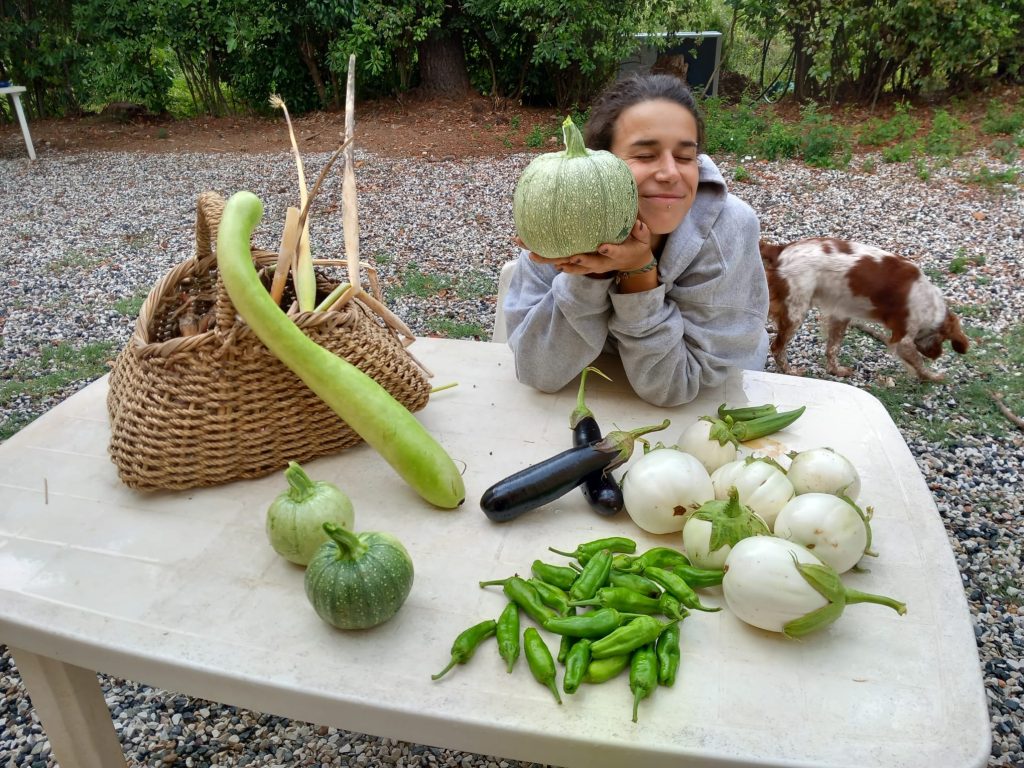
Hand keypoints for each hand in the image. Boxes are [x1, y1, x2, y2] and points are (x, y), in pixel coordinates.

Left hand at [518, 220, 653, 275]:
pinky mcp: (581, 264)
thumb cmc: (635, 245)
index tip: (602, 247)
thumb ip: (640, 231)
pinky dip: (549, 259)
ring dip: (549, 260)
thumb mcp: (642, 239)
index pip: (612, 254)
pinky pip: (564, 262)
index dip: (608, 251)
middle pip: (581, 262)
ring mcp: (588, 265)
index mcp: (616, 255)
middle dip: (566, 259)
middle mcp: (599, 263)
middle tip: (555, 254)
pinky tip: (532, 253)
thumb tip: (638, 223)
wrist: (631, 262)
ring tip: (531, 254)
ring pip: (567, 264)